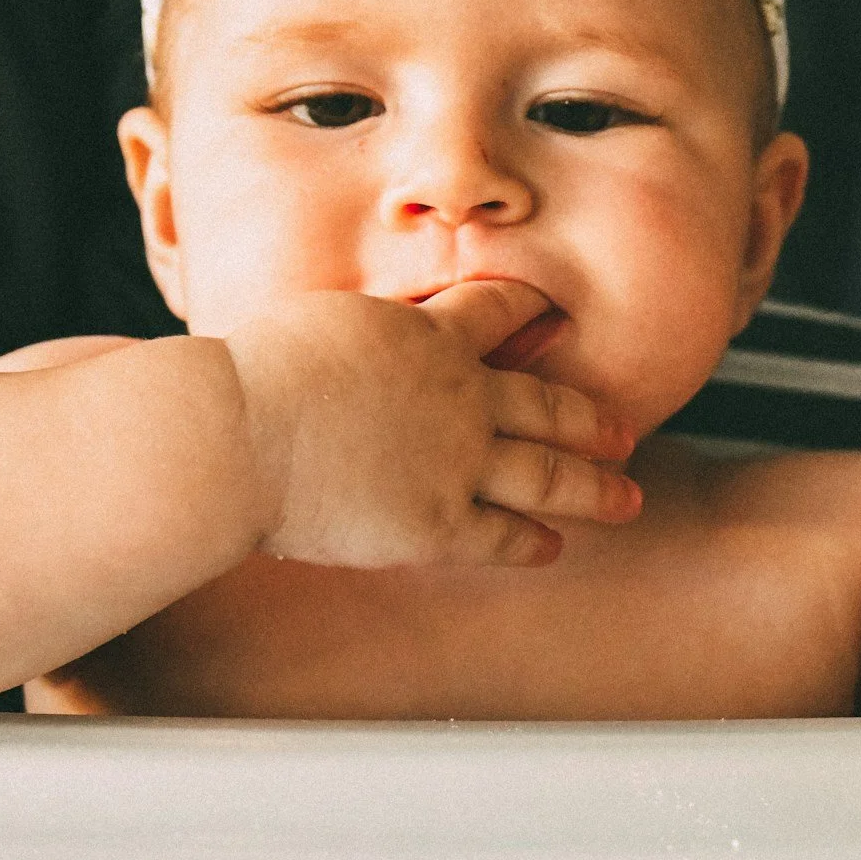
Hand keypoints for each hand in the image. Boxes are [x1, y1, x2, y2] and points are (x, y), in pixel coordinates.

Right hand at [222, 280, 640, 568]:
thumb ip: (355, 335)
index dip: (531, 312)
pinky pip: (502, 536)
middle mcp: (460, 395)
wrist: (235, 433)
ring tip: (624, 495)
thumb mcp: (316, 324)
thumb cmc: (248, 376)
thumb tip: (341, 339)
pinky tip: (551, 547)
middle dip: (590, 419)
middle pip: (549, 404)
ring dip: (594, 487)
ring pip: (549, 475)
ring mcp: (457, 461)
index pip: (498, 312)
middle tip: (623, 431)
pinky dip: (532, 541)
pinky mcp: (438, 523)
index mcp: (428, 335)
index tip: (555, 316)